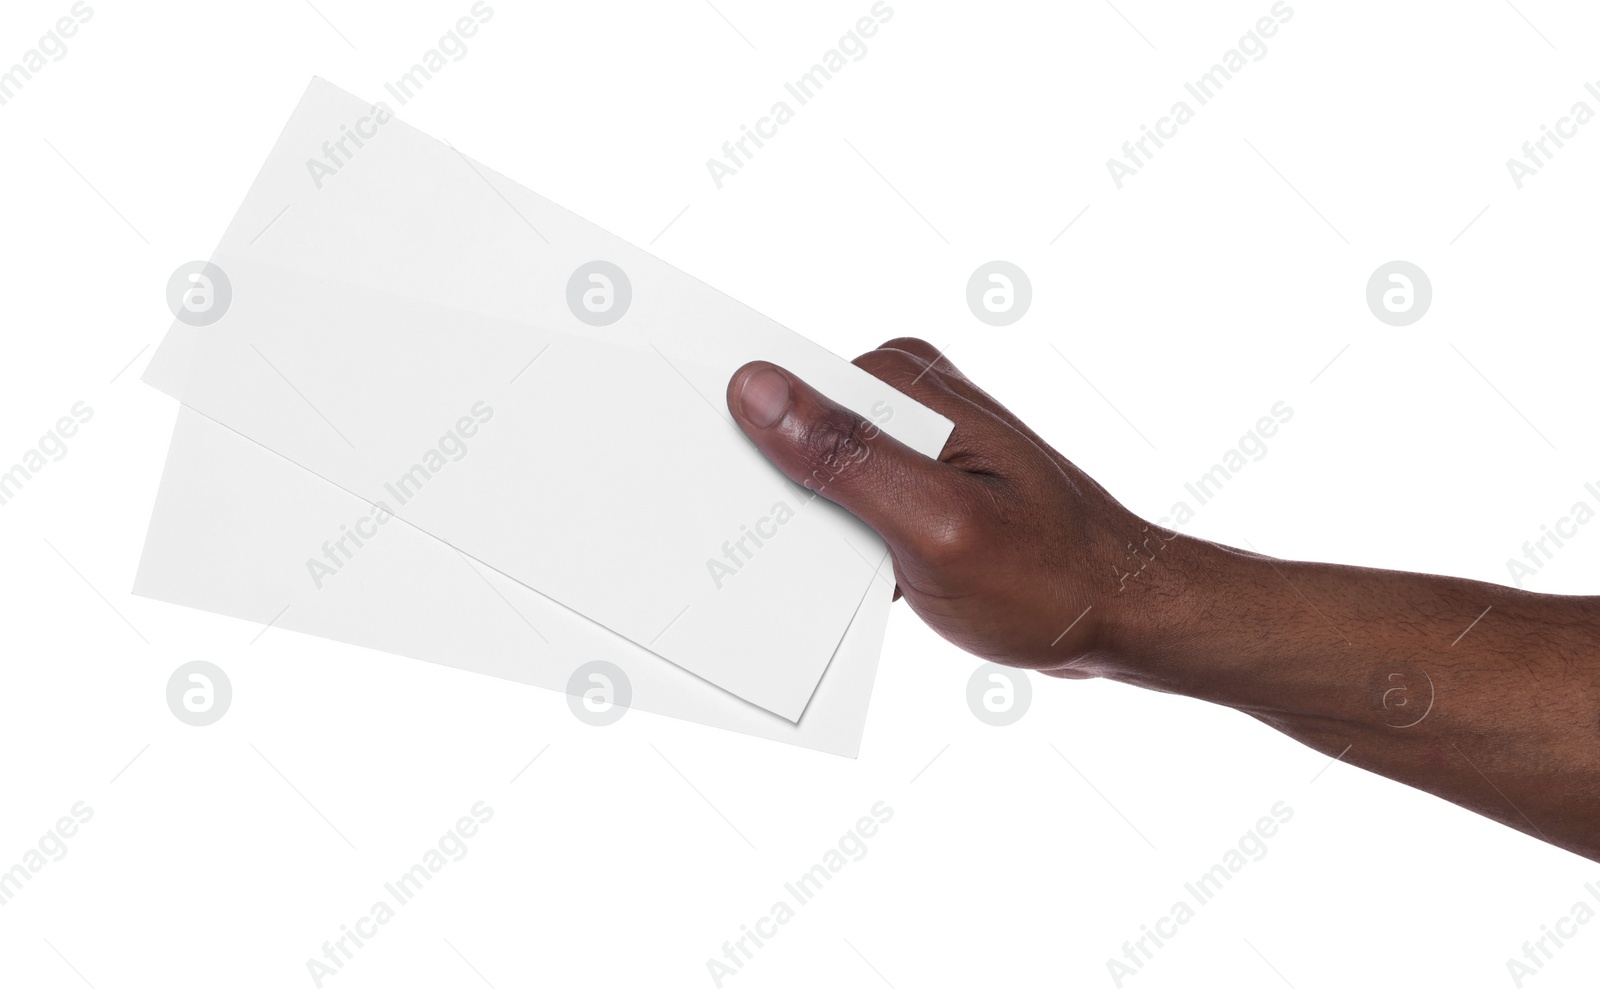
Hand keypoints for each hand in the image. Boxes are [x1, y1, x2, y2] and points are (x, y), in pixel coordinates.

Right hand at [726, 337, 1168, 676]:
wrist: (1125, 620)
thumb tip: (756, 387)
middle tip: (739, 550)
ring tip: (800, 574)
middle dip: (765, 488)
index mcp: (912, 383)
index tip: (690, 478)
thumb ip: (846, 458)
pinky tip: (838, 589)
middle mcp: (911, 399)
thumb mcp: (938, 525)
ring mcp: (916, 444)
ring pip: (816, 477)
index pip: (788, 386)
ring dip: (801, 527)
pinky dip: (834, 548)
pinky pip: (848, 507)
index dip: (736, 433)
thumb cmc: (1051, 580)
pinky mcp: (920, 488)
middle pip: (794, 431)